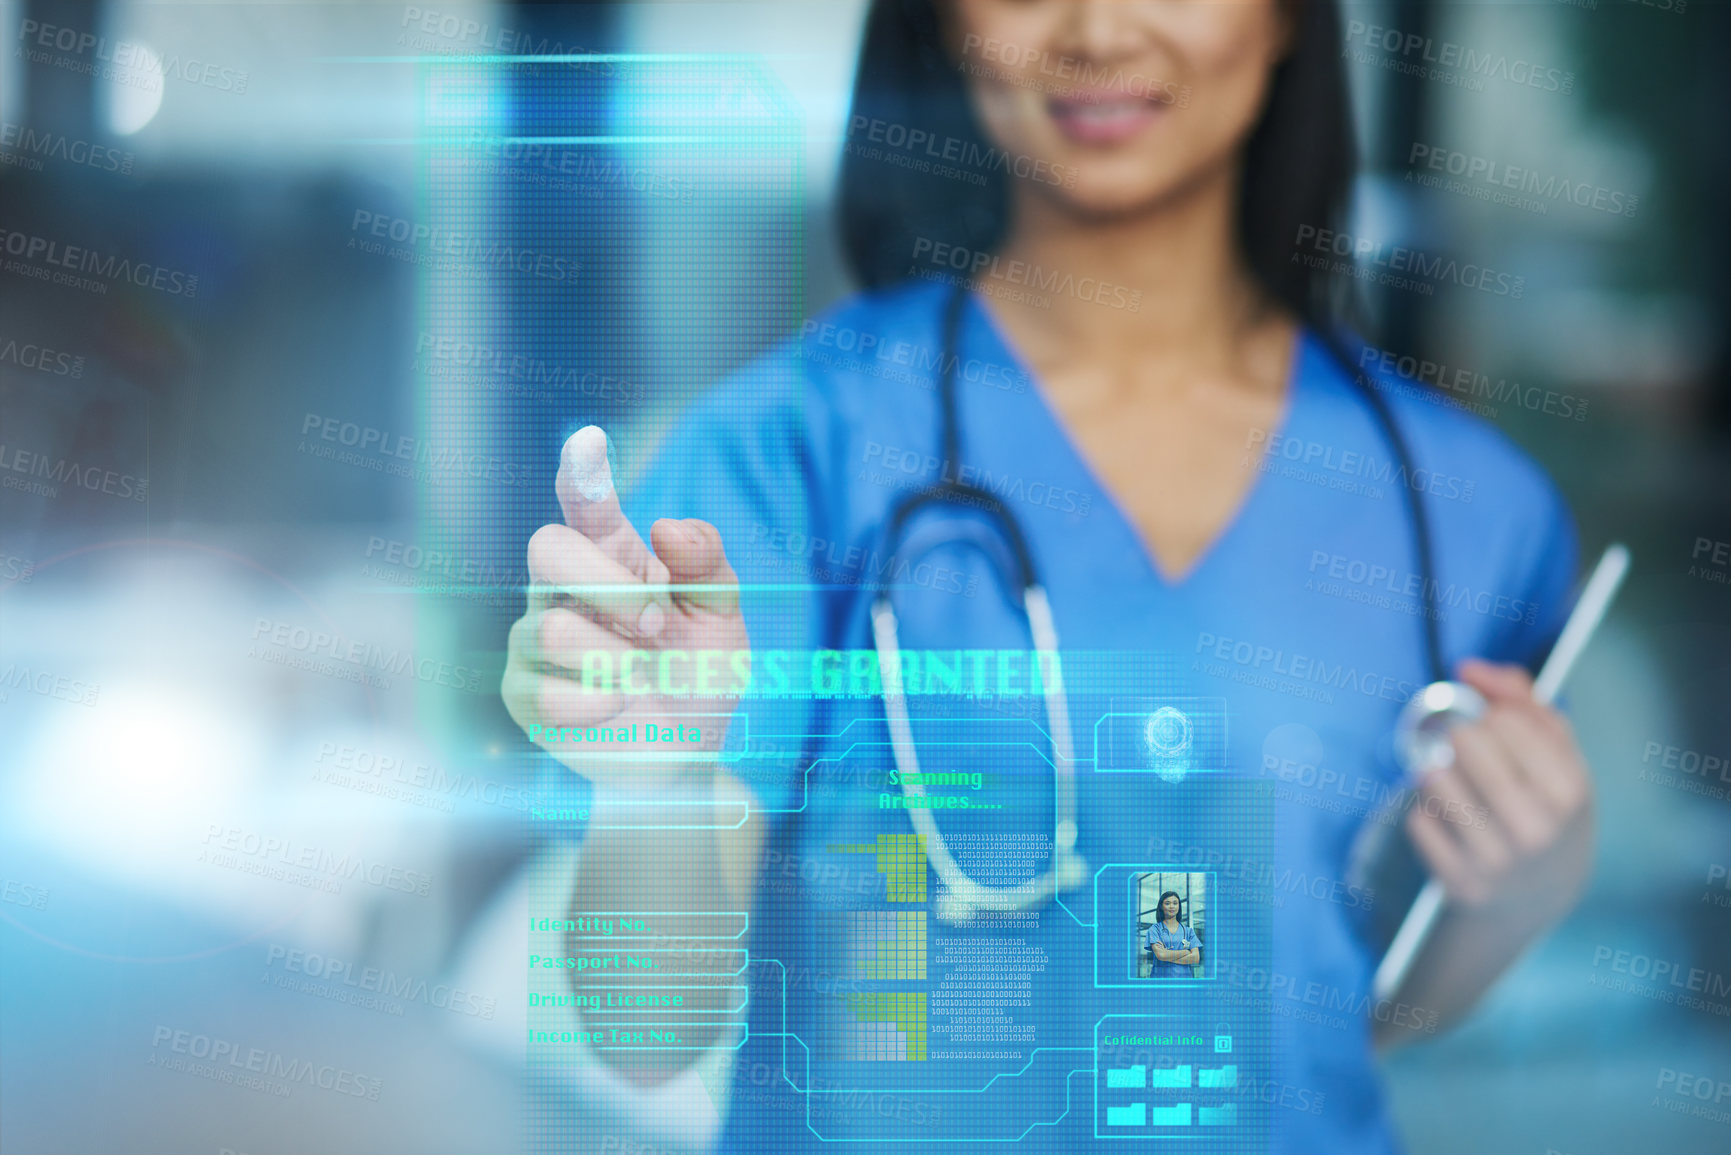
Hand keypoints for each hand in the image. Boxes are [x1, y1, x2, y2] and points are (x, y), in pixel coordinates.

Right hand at [501, 427, 750, 791]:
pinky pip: (545, 691)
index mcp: (611, 557)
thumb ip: (708, 564)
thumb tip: (668, 527)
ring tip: (635, 677)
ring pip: (550, 628)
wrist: (686, 751)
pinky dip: (595, 706)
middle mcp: (562, 588)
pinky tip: (613, 709)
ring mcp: (533, 640)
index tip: (590, 439)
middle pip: (547, 546)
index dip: (583, 473)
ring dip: (611, 659)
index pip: (588, 506)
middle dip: (609, 586)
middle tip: (655, 626)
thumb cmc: (699, 670)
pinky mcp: (522, 694)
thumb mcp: (721, 616)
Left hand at [1405, 659, 1593, 911]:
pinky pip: (1418, 821)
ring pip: (1433, 777)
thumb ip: (1521, 698)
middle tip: (1466, 746)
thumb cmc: (1546, 806)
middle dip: (1458, 734)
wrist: (1540, 895)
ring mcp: (1496, 860)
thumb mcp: (1558, 754)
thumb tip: (1467, 668)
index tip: (1493, 725)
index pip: (1506, 720)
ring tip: (1453, 776)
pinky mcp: (1459, 881)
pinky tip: (1447, 818)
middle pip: (1465, 742)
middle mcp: (1536, 827)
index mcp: (1569, 790)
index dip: (1490, 713)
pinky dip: (1425, 810)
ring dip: (1435, 768)